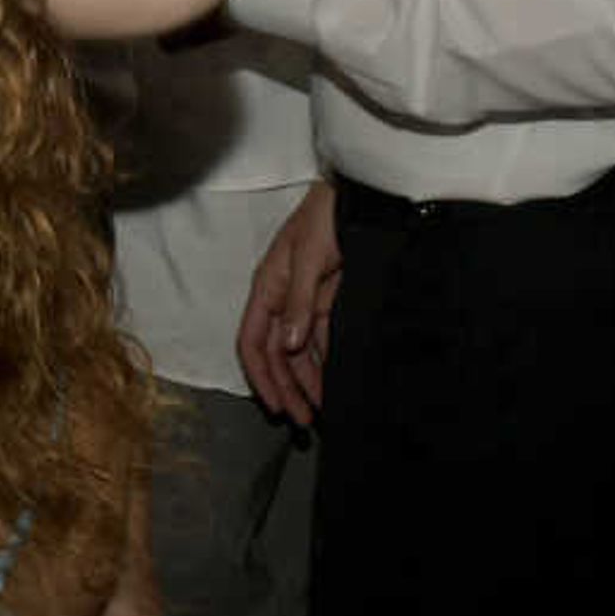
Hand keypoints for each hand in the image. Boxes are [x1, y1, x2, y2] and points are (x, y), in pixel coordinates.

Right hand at [236, 180, 341, 426]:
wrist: (362, 196)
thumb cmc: (327, 216)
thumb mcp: (310, 257)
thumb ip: (300, 303)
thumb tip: (289, 346)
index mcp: (268, 287)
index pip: (252, 341)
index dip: (260, 376)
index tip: (276, 405)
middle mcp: (282, 298)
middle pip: (275, 353)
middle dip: (286, 388)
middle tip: (304, 420)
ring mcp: (305, 300)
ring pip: (298, 351)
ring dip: (306, 380)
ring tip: (320, 409)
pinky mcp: (329, 299)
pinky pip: (321, 338)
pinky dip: (325, 361)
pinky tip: (333, 380)